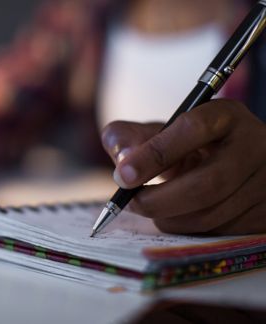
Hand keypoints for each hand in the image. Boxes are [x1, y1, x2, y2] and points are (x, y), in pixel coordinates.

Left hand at [101, 99, 265, 234]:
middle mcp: (254, 146)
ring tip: (153, 207)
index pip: (192, 129)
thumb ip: (128, 138)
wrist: (229, 164)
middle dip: (157, 201)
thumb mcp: (158, 133)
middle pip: (205, 185)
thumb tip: (122, 160)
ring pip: (209, 216)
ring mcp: (264, 184)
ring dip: (168, 219)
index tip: (123, 176)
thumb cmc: (185, 147)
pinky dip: (187, 230)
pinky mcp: (265, 216)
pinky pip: (217, 234)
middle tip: (130, 203)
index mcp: (225, 116)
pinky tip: (180, 215)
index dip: (153, 154)